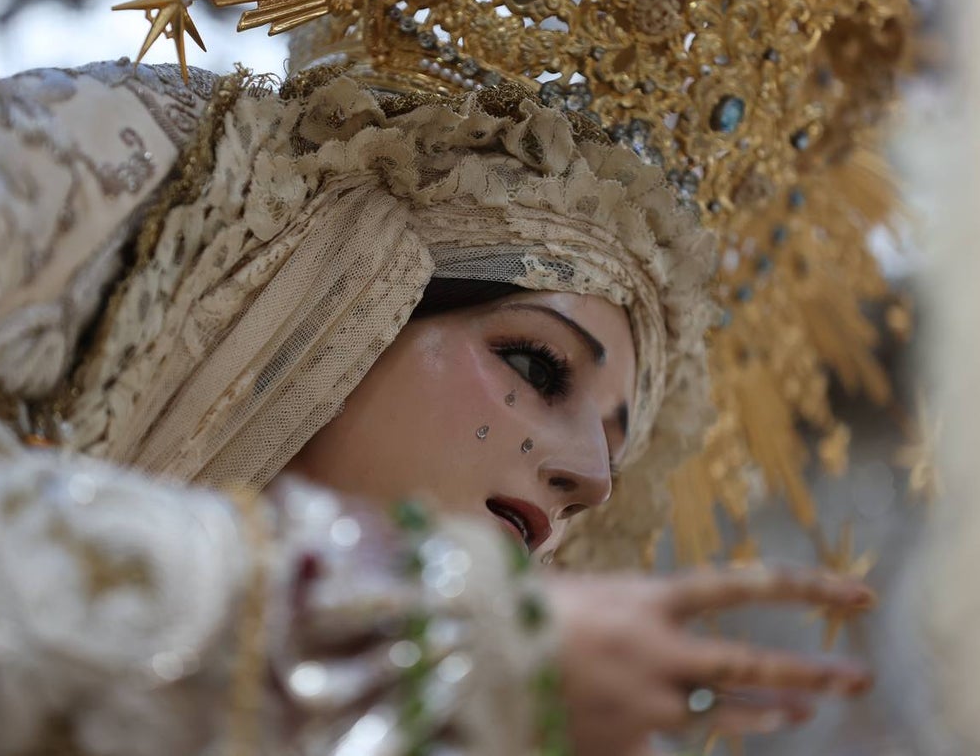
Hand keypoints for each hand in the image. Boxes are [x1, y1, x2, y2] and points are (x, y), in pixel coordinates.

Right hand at [543, 568, 874, 755]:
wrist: (471, 659)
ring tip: (800, 712)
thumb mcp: (577, 589)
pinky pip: (664, 752)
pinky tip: (689, 744)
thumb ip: (624, 604)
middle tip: (854, 677)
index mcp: (646, 598)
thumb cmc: (516, 609)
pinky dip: (675, 746)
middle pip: (751, 661)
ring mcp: (644, 704)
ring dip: (767, 712)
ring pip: (723, 712)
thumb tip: (645, 609)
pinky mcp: (622, 744)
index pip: (744, 586)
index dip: (805, 587)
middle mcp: (657, 650)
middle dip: (811, 671)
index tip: (854, 591)